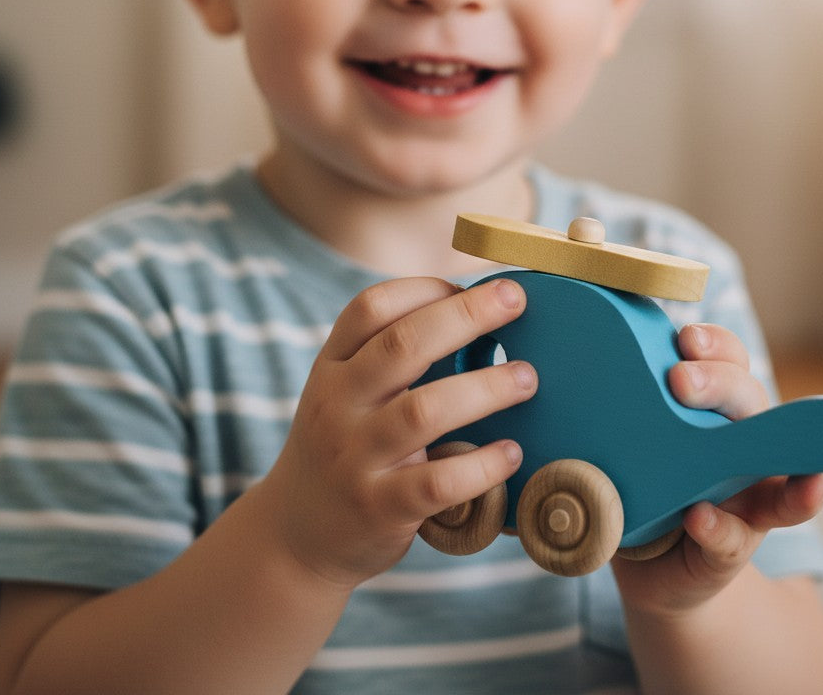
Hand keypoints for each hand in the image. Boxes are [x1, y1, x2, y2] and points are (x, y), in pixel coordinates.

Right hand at [261, 276, 536, 591]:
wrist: (296, 536)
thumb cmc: (344, 447)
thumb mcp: (345, 393)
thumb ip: (390, 358)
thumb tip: (479, 313)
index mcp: (332, 367)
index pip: (370, 308)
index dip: (423, 288)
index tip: (468, 286)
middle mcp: (337, 405)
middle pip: (402, 346)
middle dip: (466, 316)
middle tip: (516, 300)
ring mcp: (355, 458)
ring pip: (425, 411)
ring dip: (485, 388)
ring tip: (526, 377)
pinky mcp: (379, 508)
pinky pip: (438, 482)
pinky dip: (482, 465)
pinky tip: (511, 453)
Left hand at [612, 324, 822, 613]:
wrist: (649, 571)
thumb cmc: (632, 486)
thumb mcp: (615, 442)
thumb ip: (599, 412)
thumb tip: (545, 372)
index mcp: (707, 407)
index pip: (726, 359)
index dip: (714, 344)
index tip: (686, 338)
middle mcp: (736, 442)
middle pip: (748, 398)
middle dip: (719, 382)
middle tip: (680, 381)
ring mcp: (743, 496)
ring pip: (767, 461)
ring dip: (760, 447)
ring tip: (733, 443)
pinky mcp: (730, 548)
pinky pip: (735, 537)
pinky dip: (720, 527)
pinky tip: (699, 517)